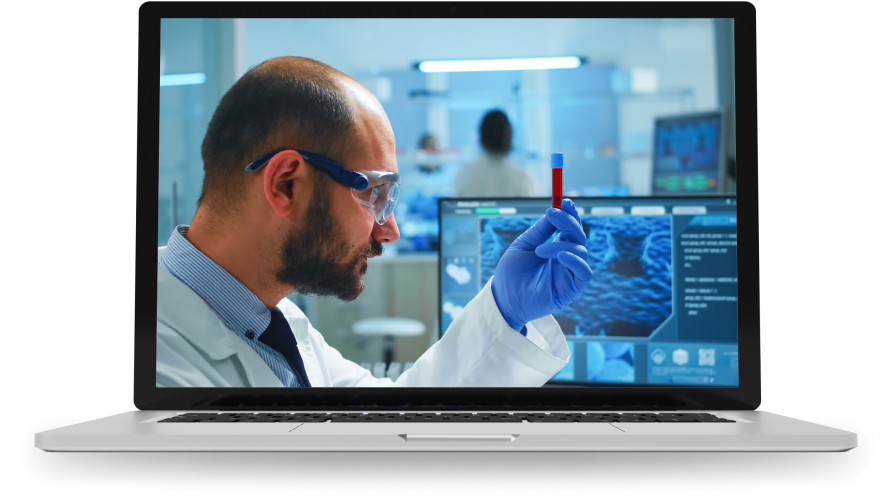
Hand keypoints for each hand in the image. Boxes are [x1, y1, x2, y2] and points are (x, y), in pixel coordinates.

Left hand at [491, 199, 592, 331]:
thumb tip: (554, 211)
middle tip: (554, 214)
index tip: (565, 201)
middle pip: (578, 236)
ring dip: (561, 245)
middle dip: (568, 222)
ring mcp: (569, 273)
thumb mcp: (523, 246)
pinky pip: (584, 272)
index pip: (570, 228)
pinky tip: (560, 256)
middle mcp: (565, 259)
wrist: (504, 298)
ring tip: (540, 251)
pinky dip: (575, 261)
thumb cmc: (511, 274)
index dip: (571, 214)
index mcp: (556, 248)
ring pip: (580, 251)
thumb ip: (540, 231)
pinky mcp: (572, 289)